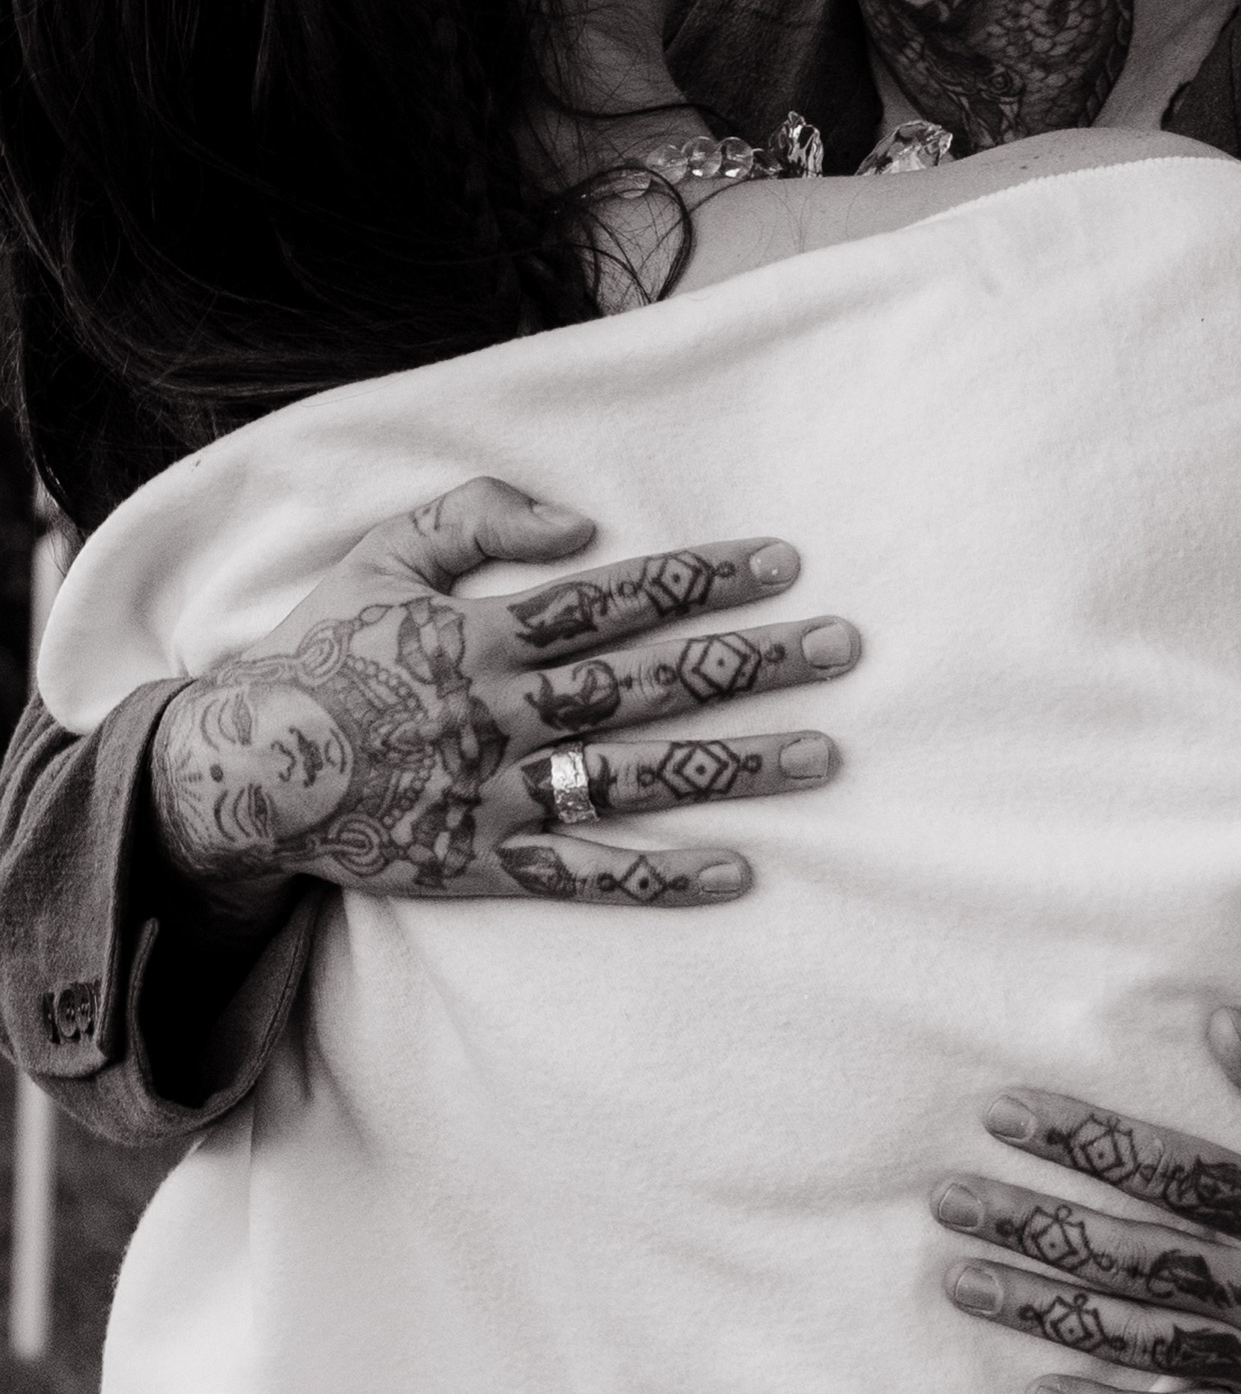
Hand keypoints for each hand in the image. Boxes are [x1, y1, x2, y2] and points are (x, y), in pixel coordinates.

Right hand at [150, 477, 858, 907]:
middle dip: (752, 662)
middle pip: (651, 682)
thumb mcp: (381, 557)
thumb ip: (473, 516)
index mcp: (485, 634)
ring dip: (735, 765)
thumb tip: (582, 523)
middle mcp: (505, 714)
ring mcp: (500, 794)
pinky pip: (585, 874)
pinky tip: (736, 874)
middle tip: (843, 648)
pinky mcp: (487, 863)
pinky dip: (659, 877)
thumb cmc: (323, 652)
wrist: (244, 769)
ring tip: (824, 754)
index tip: (784, 563)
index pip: (619, 599)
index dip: (704, 577)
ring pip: (638, 776)